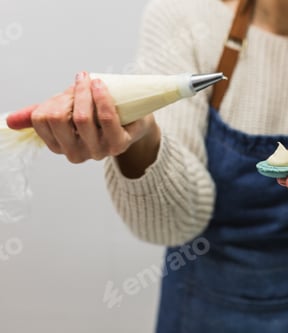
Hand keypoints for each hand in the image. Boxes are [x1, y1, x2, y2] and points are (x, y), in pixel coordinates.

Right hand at [12, 71, 158, 163]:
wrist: (132, 117)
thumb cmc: (96, 112)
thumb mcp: (65, 109)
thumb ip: (39, 114)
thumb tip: (9, 121)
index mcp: (59, 146)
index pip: (41, 121)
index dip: (54, 102)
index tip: (67, 93)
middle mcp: (76, 154)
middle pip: (58, 119)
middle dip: (70, 95)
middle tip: (83, 80)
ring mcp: (98, 151)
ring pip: (82, 118)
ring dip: (86, 92)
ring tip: (94, 81)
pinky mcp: (118, 145)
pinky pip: (106, 119)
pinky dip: (101, 98)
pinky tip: (100, 85)